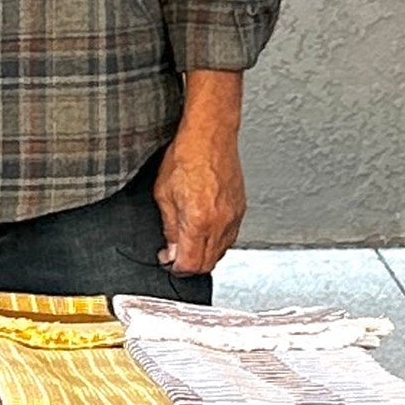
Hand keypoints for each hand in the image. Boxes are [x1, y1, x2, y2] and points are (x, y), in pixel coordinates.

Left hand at [154, 78, 244, 278]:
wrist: (210, 135)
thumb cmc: (186, 156)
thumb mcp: (164, 194)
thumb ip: (169, 228)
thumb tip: (171, 250)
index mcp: (198, 220)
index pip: (191, 264)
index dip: (176, 268)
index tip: (167, 261)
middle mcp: (220, 222)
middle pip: (208, 264)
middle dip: (190, 265)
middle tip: (175, 255)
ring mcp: (233, 217)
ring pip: (221, 253)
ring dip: (204, 254)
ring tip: (189, 241)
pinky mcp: (241, 209)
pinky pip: (230, 237)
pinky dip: (217, 241)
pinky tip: (205, 230)